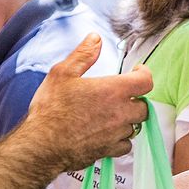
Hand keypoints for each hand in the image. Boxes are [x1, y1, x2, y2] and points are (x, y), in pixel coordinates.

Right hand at [20, 35, 151, 170]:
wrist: (42, 146)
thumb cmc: (51, 109)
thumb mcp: (63, 73)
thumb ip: (83, 54)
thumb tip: (95, 38)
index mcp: (113, 91)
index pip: (146, 81)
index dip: (144, 74)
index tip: (136, 72)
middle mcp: (121, 113)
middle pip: (143, 106)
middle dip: (135, 100)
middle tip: (120, 96)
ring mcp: (116, 134)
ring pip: (134, 126)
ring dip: (127, 120)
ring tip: (110, 115)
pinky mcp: (110, 151)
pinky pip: (125, 145)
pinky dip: (120, 139)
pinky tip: (106, 133)